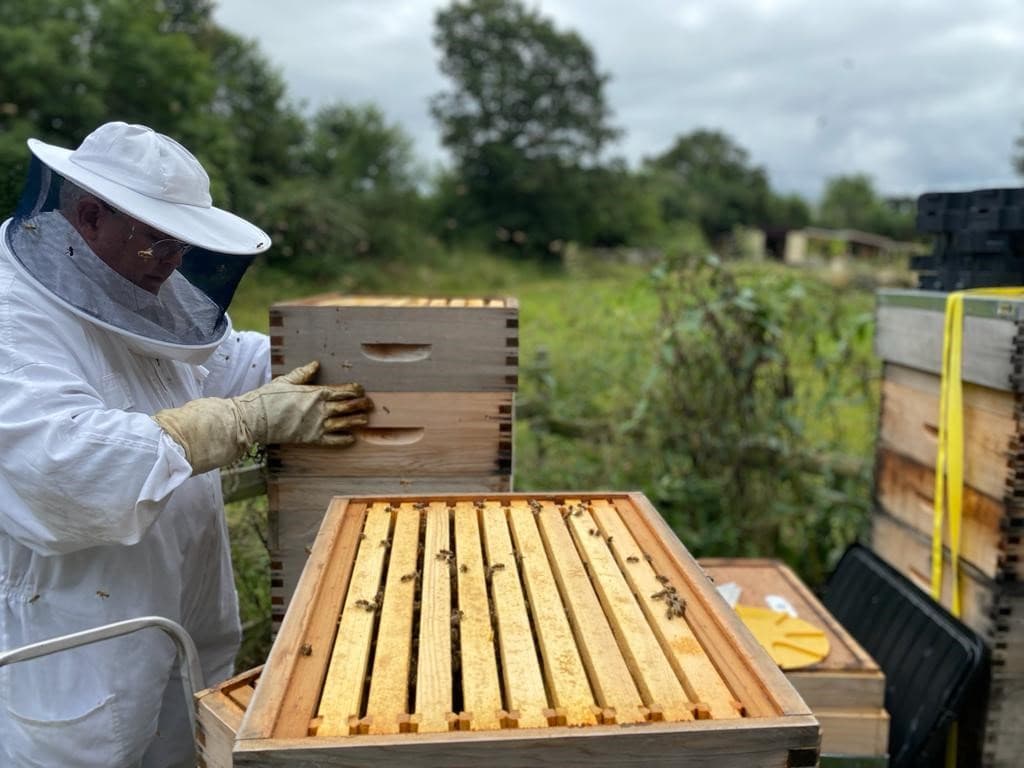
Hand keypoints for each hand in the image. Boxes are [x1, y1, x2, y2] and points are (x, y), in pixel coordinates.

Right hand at [235, 360, 372, 446]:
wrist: (255, 418)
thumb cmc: (268, 398)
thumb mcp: (286, 381)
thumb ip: (303, 374)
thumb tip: (315, 364)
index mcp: (315, 393)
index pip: (341, 391)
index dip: (354, 390)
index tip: (361, 390)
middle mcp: (320, 409)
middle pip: (347, 407)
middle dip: (361, 405)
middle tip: (370, 404)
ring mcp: (317, 425)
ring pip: (343, 423)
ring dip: (356, 421)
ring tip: (365, 420)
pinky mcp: (311, 438)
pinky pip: (332, 441)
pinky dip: (343, 440)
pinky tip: (351, 438)